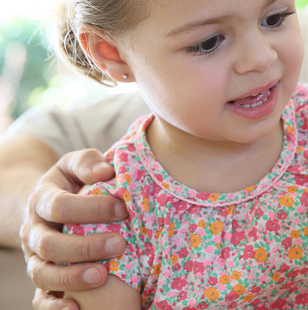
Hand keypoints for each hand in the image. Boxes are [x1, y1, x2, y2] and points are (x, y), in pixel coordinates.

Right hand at [20, 148, 127, 309]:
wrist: (50, 204)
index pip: (58, 206)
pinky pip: (40, 300)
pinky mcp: (43, 280)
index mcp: (41, 200)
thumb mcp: (77, 164)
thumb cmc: (74, 182)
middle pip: (49, 245)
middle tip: (120, 243)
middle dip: (85, 246)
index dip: (90, 209)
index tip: (123, 209)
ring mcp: (35, 259)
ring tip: (102, 276)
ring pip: (42, 274)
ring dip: (72, 278)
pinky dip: (54, 308)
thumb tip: (106, 171)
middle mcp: (34, 232)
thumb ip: (88, 162)